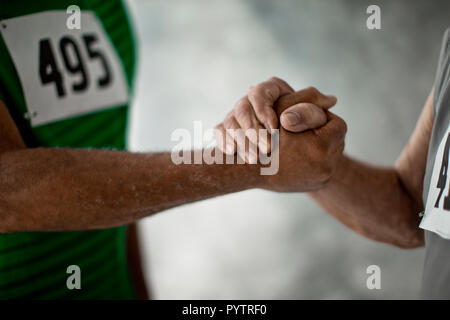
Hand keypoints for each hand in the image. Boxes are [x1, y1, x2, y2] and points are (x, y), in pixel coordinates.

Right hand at [214, 77, 345, 191]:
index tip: (306, 119)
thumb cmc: (263, 135)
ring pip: (331, 154)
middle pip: (336, 140)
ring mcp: (322, 179)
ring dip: (318, 146)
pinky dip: (312, 159)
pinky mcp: (316, 186)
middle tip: (303, 129)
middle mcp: (326, 167)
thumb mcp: (284, 109)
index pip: (337, 124)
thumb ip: (309, 99)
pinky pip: (322, 167)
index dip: (321, 118)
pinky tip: (298, 154)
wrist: (248, 169)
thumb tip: (332, 99)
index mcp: (322, 147)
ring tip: (300, 141)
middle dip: (322, 132)